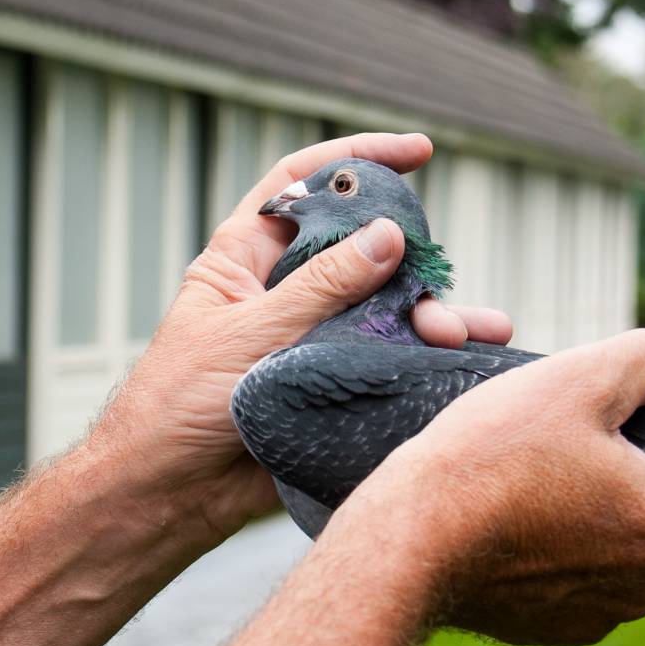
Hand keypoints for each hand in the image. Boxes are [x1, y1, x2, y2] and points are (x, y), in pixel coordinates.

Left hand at [89, 132, 512, 541]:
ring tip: (470, 335)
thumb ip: (320, 287)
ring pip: (386, 309)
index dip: (354, 159)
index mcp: (243, 258)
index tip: (417, 151)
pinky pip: (390, 360)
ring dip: (432, 315)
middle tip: (443, 279)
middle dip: (412, 258)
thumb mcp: (248, 334)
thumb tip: (386, 235)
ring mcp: (311, 337)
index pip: (300, 185)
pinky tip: (476, 360)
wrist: (168, 494)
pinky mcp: (332, 385)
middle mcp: (282, 290)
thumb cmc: (179, 405)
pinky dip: (432, 358)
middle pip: (361, 249)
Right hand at [355, 329, 644, 645]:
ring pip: (639, 568)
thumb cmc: (492, 458)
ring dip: (620, 529)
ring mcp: (599, 615)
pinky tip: (523, 523)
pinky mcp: (549, 630)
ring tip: (560, 484)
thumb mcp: (576, 376)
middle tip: (617, 451)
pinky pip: (586, 591)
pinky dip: (571, 559)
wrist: (406, 541)